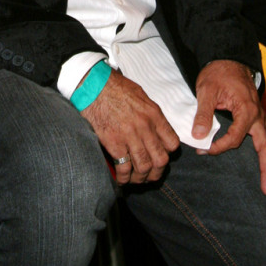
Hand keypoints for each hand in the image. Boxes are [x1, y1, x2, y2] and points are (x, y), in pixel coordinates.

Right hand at [82, 69, 178, 185]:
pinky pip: (124, 168)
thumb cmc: (115, 87)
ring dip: (140, 178)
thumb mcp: (140, 95)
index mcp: (154, 115)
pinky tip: (121, 179)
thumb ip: (150, 114)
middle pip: (160, 160)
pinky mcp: (114, 143)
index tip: (160, 156)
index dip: (168, 153)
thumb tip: (155, 127)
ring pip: (144, 167)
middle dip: (157, 172)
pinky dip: (123, 178)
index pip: (172, 143)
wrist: (93, 85)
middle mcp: (145, 127)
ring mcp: (130, 136)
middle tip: (150, 175)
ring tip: (135, 179)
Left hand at [193, 59, 265, 195]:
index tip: (206, 150)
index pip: (236, 139)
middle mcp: (258, 116)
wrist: (229, 59)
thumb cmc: (218, 73)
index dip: (220, 147)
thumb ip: (203, 114)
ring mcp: (260, 117)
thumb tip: (199, 135)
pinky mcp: (259, 117)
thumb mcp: (206, 91)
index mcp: (246, 110)